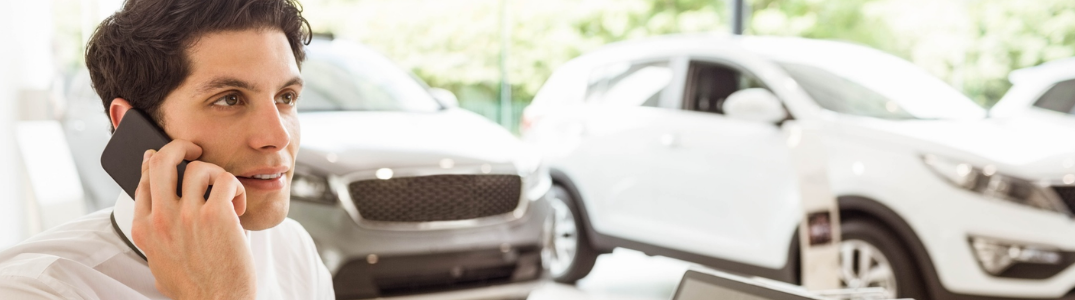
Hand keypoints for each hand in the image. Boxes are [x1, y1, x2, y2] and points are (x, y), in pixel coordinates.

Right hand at [131, 140, 254, 299]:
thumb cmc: (194, 286)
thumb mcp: (159, 260)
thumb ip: (155, 233)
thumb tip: (151, 207)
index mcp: (143, 229)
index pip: (144, 179)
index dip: (156, 161)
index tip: (166, 155)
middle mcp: (161, 218)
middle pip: (162, 160)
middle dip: (179, 147)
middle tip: (195, 148)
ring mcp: (188, 215)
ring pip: (198, 167)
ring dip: (216, 174)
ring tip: (225, 194)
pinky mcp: (216, 215)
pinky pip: (226, 180)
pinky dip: (236, 189)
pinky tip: (238, 207)